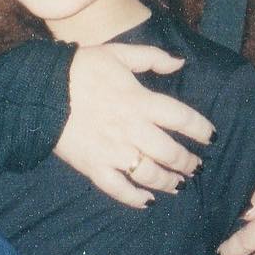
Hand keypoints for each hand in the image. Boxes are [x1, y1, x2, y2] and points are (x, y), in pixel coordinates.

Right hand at [55, 43, 215, 207]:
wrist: (42, 90)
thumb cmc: (81, 67)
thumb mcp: (118, 53)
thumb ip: (152, 58)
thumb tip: (180, 63)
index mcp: (140, 101)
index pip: (182, 118)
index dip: (201, 130)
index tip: (211, 137)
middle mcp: (132, 129)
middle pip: (171, 152)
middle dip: (188, 162)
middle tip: (196, 167)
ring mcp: (113, 152)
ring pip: (150, 175)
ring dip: (170, 183)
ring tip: (179, 185)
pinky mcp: (94, 167)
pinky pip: (119, 190)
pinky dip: (136, 199)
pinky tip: (147, 201)